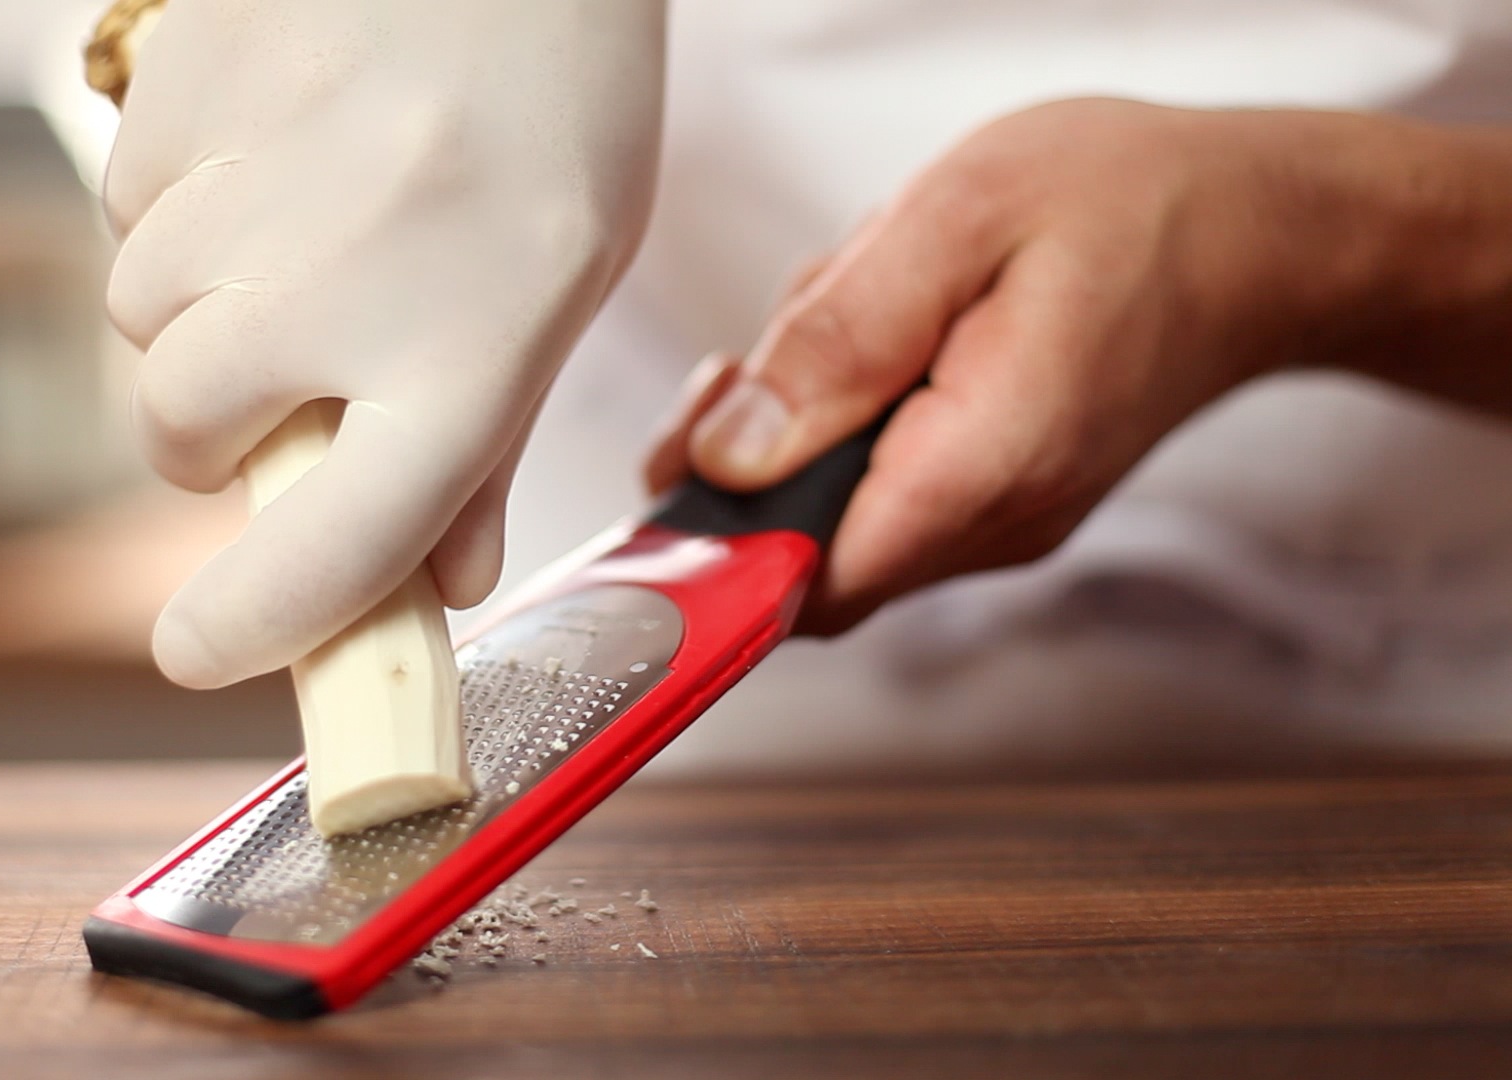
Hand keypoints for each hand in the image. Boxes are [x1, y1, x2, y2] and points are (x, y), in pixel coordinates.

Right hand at [106, 0, 663, 687]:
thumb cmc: (557, 101)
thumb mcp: (562, 284)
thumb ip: (485, 441)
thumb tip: (430, 584)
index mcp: (477, 345)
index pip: (338, 547)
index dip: (252, 625)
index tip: (197, 650)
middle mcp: (360, 270)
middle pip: (180, 430)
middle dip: (207, 433)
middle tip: (280, 379)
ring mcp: (261, 172)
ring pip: (137, 314)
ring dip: (192, 307)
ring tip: (299, 225)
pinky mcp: (184, 82)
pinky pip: (124, 203)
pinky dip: (178, 205)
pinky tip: (269, 147)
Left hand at [646, 99, 1511, 633]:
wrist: (1266, 235)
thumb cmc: (1136, 204)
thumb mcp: (961, 217)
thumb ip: (835, 340)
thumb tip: (730, 454)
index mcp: (977, 470)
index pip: (798, 585)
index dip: (713, 546)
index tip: (674, 476)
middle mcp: (988, 527)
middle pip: (799, 557)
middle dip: (749, 456)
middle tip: (764, 354)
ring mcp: (996, 524)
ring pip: (832, 515)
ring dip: (807, 419)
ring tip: (870, 308)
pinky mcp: (995, 499)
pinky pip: (879, 484)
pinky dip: (854, 412)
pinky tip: (901, 328)